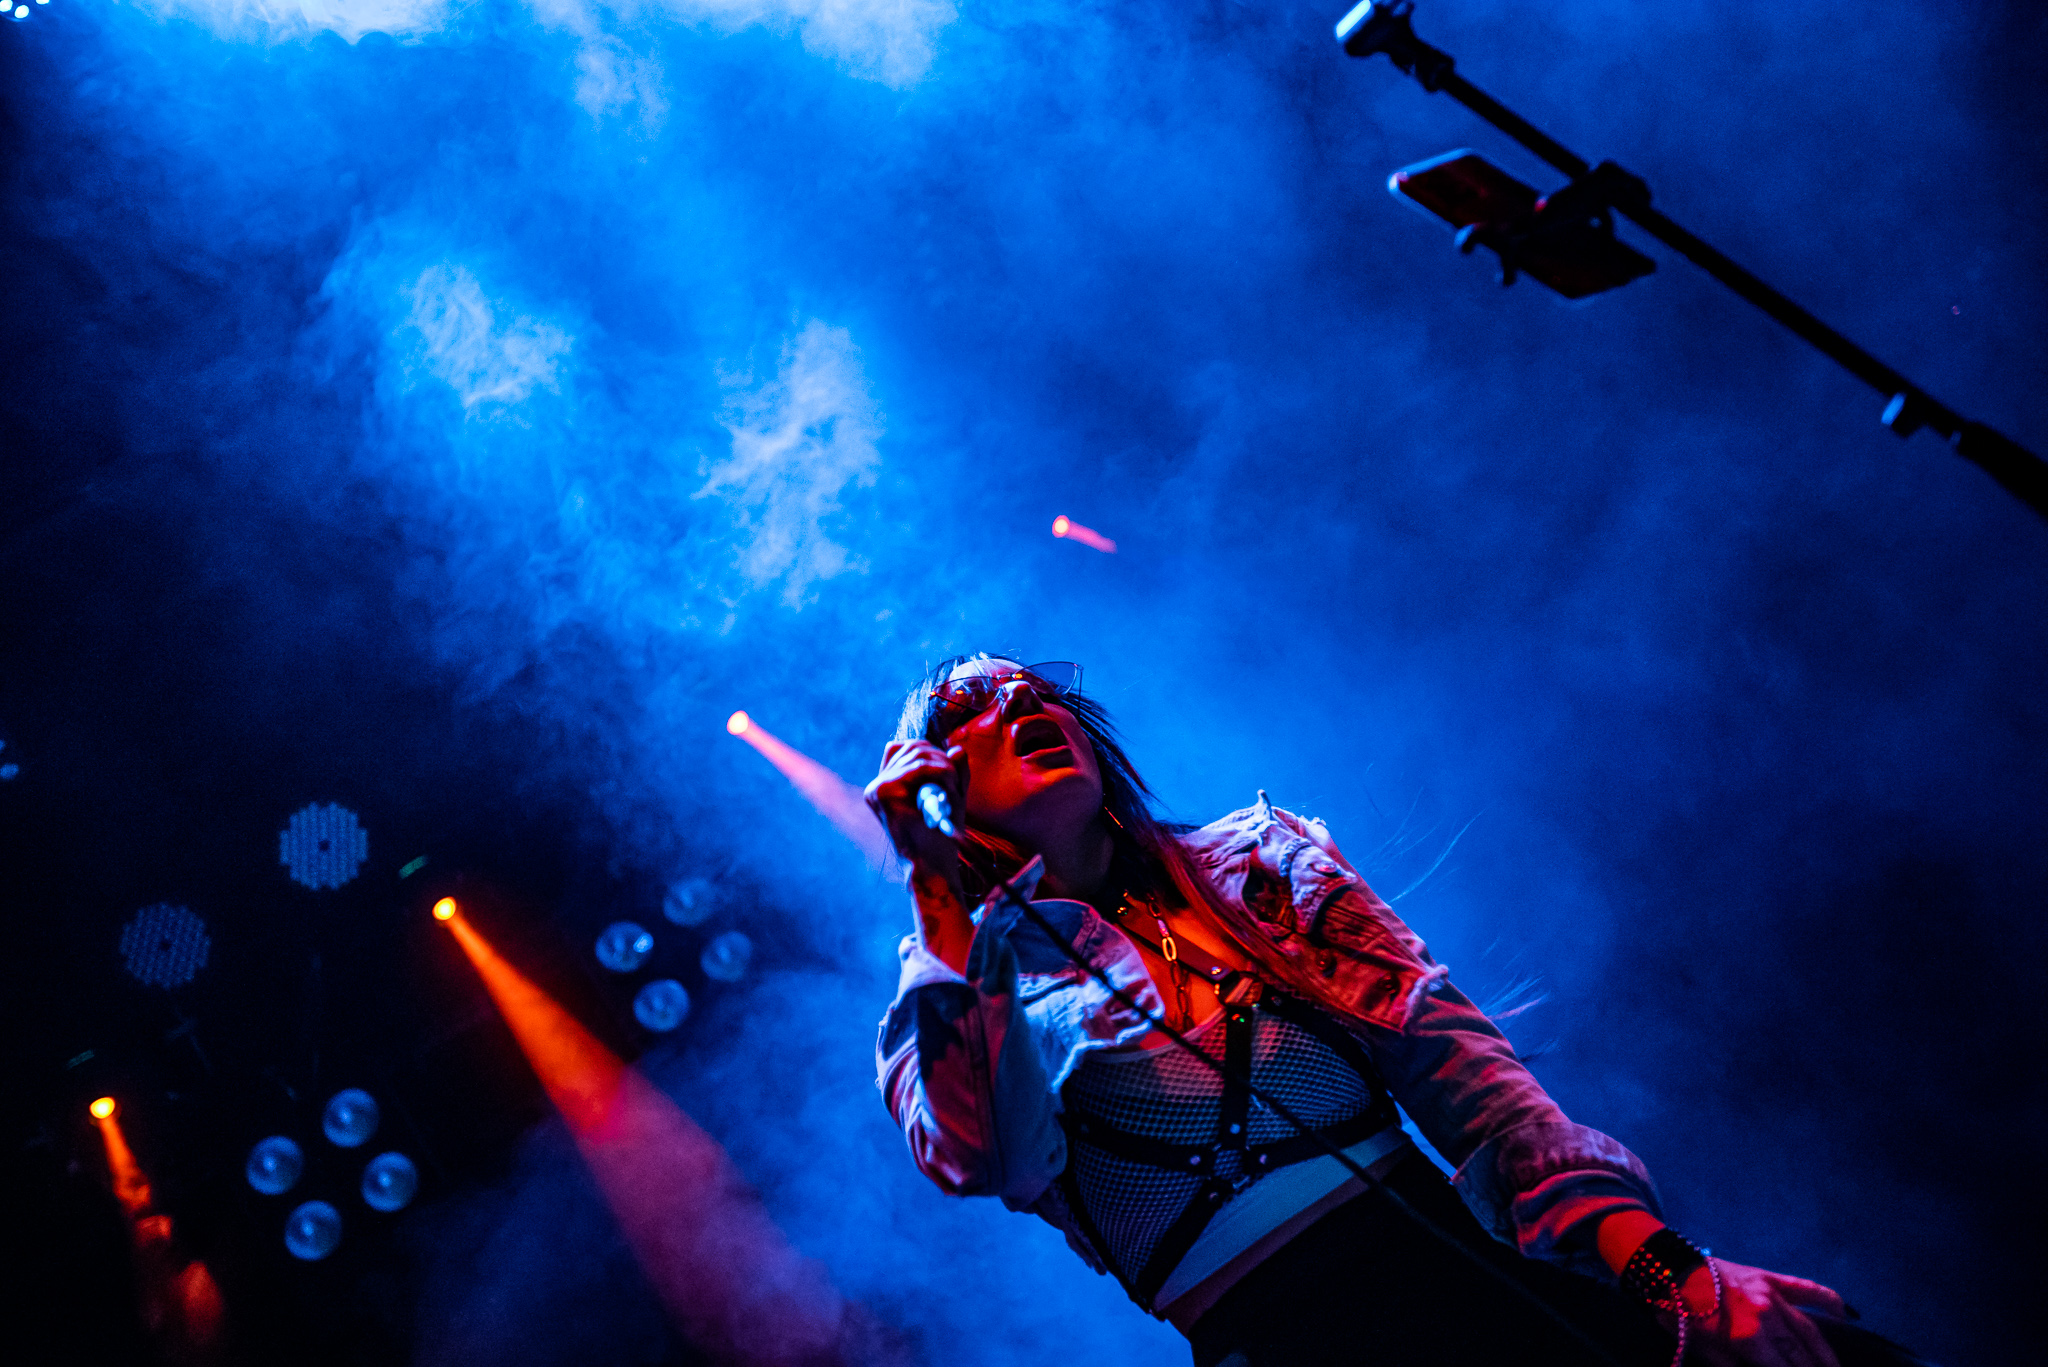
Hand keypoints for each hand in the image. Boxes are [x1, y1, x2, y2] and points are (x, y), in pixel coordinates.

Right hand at [866, 738, 968, 871]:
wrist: (933, 864)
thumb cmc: (941, 835)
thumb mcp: (951, 797)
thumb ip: (955, 773)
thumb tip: (958, 749)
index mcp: (887, 786)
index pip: (905, 747)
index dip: (931, 752)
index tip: (949, 774)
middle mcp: (877, 785)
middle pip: (913, 746)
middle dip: (942, 759)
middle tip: (956, 784)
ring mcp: (877, 788)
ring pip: (918, 754)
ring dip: (945, 769)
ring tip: (954, 792)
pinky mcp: (882, 793)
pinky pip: (918, 767)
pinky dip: (941, 773)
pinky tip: (949, 791)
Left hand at [1680, 1258, 1847, 1366]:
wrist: (1667, 1269)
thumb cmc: (1681, 1315)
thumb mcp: (1705, 1352)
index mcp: (1749, 1338)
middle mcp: (1767, 1316)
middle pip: (1802, 1355)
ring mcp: (1772, 1294)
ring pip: (1809, 1330)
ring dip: (1826, 1353)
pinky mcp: (1770, 1277)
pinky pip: (1806, 1289)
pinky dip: (1828, 1300)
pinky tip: (1844, 1314)